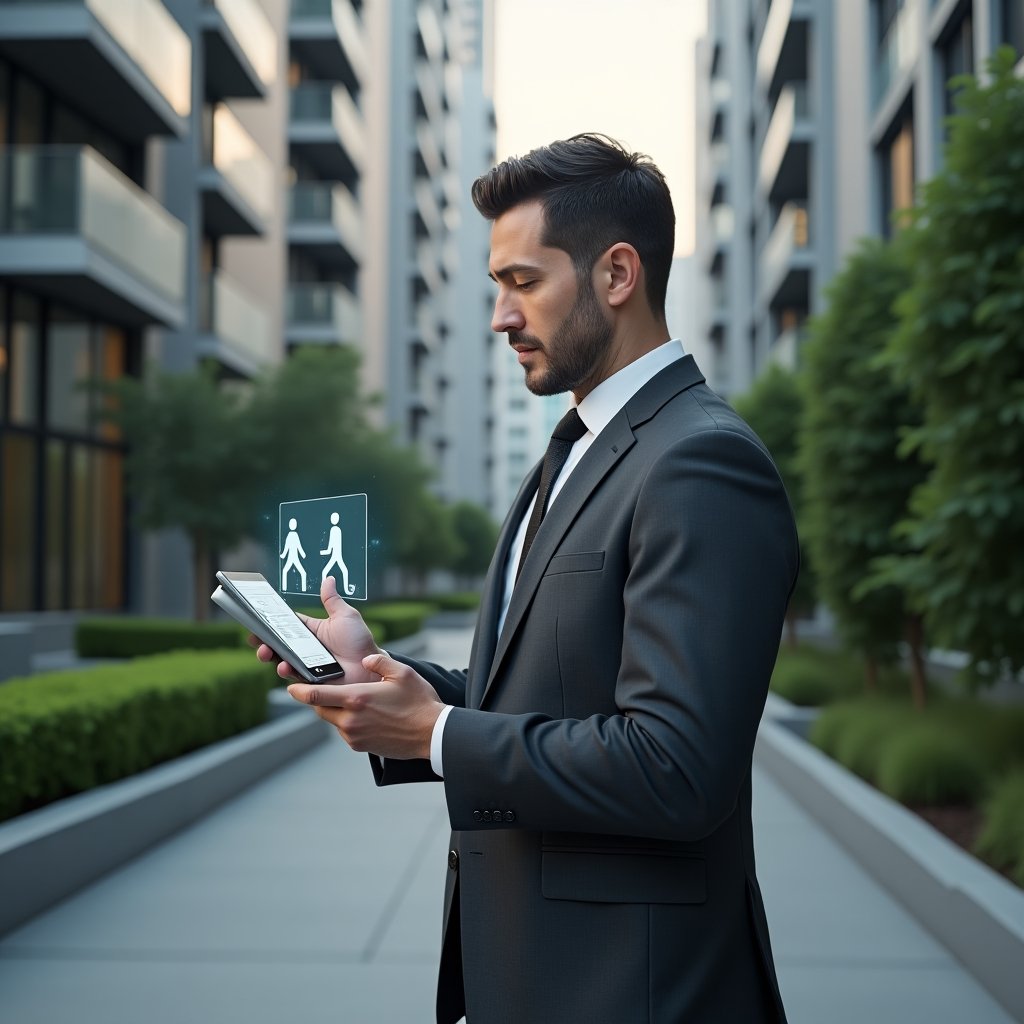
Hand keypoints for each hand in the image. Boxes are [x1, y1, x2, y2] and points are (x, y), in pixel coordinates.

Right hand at [248, 575, 380, 683]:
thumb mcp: (346, 616)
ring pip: (280, 659)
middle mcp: (305, 648)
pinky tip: (284, 666)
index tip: (256, 618)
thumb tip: (328, 578)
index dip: (269, 622)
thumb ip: (332, 600)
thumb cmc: (360, 642)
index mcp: (311, 631)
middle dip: (263, 640)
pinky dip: (285, 670)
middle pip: (277, 643)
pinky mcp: (309, 680)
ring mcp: (305, 664)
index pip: (285, 624)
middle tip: (255, 638)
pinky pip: (292, 676)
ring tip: (266, 651)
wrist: (370, 669)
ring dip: (269, 655)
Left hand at [287, 652, 443, 759]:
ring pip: (332, 720)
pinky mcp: (360, 746)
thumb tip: (366, 659)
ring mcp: (354, 735)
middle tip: (322, 688)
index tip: (290, 686)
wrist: (432, 734)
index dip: (298, 690)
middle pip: (320, 708)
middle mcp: (351, 719)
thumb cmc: (420, 702)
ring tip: (350, 700)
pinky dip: (347, 722)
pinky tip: (364, 714)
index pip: (316, 695)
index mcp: (357, 698)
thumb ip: (380, 661)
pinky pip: (344, 731)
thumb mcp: (403, 673)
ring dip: (334, 710)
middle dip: (318, 698)